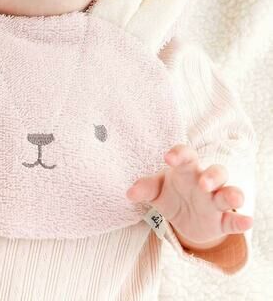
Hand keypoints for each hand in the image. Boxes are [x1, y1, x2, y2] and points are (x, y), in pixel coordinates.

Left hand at [126, 144, 252, 245]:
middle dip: (212, 176)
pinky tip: (246, 221)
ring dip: (231, 195)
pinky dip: (241, 220)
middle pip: (216, 172)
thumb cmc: (171, 195)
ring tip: (232, 198)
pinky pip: (235, 220)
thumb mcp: (156, 191)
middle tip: (202, 183)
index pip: (186, 155)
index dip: (179, 154)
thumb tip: (130, 193)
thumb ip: (145, 188)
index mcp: (186, 170)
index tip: (168, 158)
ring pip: (230, 192)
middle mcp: (204, 182)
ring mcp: (215, 202)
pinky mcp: (223, 221)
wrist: (184, 220)